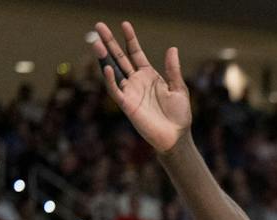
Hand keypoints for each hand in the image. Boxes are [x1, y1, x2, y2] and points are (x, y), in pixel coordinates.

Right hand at [92, 21, 191, 153]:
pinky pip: (116, 90)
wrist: (177, 137)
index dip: (130, 39)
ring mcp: (130, 92)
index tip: (125, 24)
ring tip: (96, 42)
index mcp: (148, 75)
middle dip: (109, 42)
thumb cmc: (179, 115)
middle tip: (99, 26)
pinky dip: (111, 80)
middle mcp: (136, 81)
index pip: (135, 53)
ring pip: (113, 71)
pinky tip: (107, 67)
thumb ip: (173, 70)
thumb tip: (172, 48)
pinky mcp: (127, 105)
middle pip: (119, 58)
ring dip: (104, 57)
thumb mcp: (179, 89)